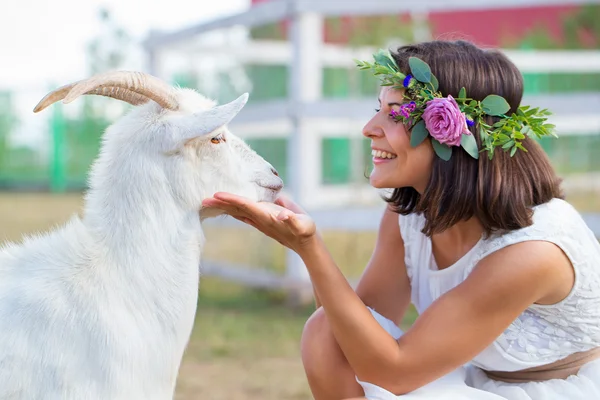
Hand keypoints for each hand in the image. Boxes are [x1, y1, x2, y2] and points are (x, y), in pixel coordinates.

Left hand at [201, 192, 317, 252]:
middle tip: (201, 199)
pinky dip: (234, 207)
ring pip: (238, 210)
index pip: (244, 205)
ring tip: (209, 201)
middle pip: (236, 208)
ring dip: (224, 206)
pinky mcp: (263, 219)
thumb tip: (282, 214)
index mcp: (266, 216)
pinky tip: (226, 205)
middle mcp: (259, 218)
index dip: (231, 199)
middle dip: (220, 204)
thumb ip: (291, 218)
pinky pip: (244, 212)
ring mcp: (260, 220)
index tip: (216, 195)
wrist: (306, 242)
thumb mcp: (302, 225)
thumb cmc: (305, 231)